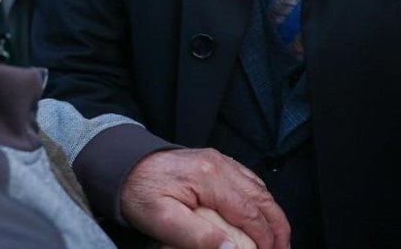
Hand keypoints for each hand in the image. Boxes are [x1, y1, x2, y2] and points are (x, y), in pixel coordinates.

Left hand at [120, 148, 289, 248]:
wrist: (122, 164)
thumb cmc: (138, 192)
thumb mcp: (161, 220)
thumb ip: (198, 236)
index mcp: (210, 178)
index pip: (250, 212)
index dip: (265, 237)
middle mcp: (220, 165)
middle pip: (262, 198)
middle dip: (278, 226)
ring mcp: (219, 161)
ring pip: (259, 187)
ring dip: (272, 213)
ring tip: (278, 237)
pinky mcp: (215, 162)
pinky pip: (248, 179)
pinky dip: (260, 199)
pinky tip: (261, 212)